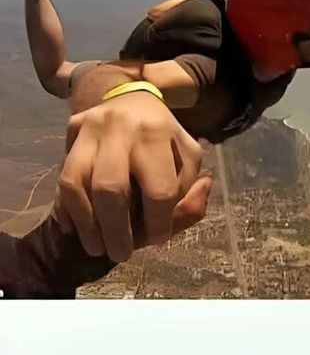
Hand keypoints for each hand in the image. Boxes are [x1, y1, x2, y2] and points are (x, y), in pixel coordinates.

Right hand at [54, 91, 206, 261]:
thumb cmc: (164, 144)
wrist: (131, 100)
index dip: (160, 223)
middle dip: (117, 231)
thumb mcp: (188, 162)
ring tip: (99, 248)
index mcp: (159, 133)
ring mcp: (92, 128)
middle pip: (111, 189)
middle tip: (121, 254)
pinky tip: (83, 230)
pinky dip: (73, 212)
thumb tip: (201, 195)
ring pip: (79, 185)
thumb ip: (191, 193)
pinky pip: (64, 180)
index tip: (158, 239)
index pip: (159, 189)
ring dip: (89, 225)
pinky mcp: (72, 131)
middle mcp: (122, 127)